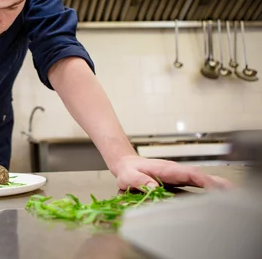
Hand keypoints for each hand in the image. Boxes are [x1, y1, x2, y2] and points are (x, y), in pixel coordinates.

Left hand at [113, 155, 233, 190]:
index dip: (202, 180)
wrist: (127, 165)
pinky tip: (219, 194)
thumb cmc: (128, 170)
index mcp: (166, 169)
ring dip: (217, 185)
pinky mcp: (180, 180)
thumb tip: (153, 187)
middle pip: (200, 175)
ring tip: (232, 194)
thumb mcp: (128, 176)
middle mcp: (176, 171)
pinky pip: (197, 183)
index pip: (188, 173)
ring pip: (201, 179)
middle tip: (232, 192)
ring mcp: (179, 175)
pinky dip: (210, 187)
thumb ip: (139, 181)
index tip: (214, 187)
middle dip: (216, 182)